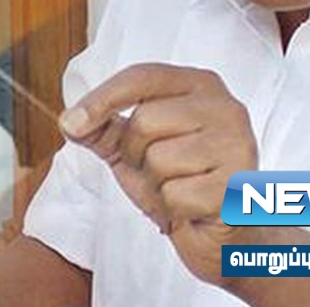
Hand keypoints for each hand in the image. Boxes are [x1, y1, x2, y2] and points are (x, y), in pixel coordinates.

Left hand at [59, 62, 257, 283]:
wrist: (218, 233)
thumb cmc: (177, 180)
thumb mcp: (132, 147)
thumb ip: (101, 128)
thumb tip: (70, 121)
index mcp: (199, 85)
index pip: (142, 77)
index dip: (102, 98)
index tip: (72, 122)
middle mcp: (225, 107)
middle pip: (145, 121)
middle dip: (135, 154)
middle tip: (156, 170)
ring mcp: (237, 145)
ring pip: (160, 159)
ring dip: (156, 184)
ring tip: (178, 187)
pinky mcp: (239, 186)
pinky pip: (176, 195)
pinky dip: (174, 208)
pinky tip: (193, 207)